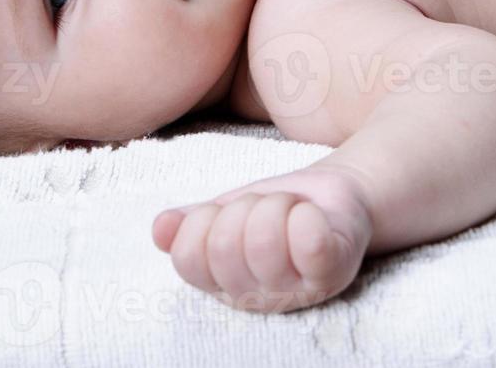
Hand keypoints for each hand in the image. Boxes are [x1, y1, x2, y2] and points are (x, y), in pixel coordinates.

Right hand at [153, 166, 372, 311]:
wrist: (335, 197)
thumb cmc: (278, 210)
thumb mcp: (227, 213)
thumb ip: (190, 224)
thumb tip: (160, 228)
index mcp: (224, 285)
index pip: (187, 259)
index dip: (202, 221)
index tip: (226, 210)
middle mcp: (257, 297)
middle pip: (223, 246)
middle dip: (244, 207)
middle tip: (267, 206)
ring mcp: (296, 291)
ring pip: (263, 238)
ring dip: (277, 204)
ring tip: (292, 209)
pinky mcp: (333, 273)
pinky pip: (308, 243)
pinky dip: (306, 216)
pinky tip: (311, 215)